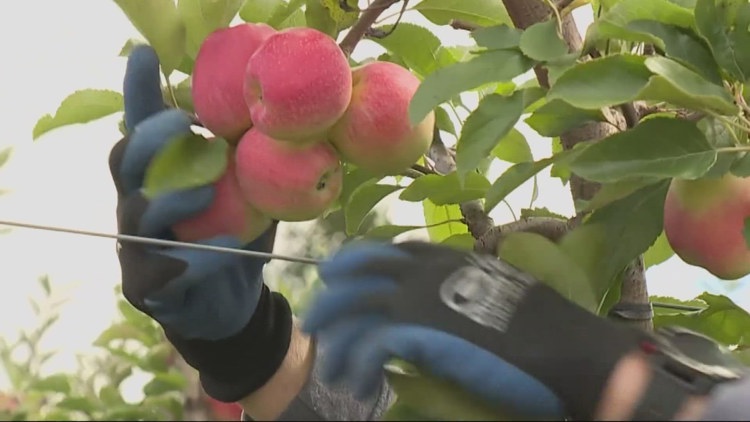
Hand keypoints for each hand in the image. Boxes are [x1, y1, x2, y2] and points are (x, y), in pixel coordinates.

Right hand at [109, 45, 292, 401]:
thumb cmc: (236, 241)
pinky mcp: (149, 288)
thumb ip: (245, 165)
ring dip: (173, 198)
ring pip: (140, 214)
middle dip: (152, 141)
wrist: (234, 307)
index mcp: (159, 182)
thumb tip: (279, 122)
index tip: (146, 56)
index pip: (140, 133)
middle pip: (127, 165)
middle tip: (185, 125)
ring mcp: (139, 249)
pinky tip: (230, 248)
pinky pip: (167, 270)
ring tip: (205, 190)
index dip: (139, 97)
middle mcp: (140, 209)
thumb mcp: (244, 199)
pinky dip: (201, 258)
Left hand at [302, 241, 564, 418]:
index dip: (355, 263)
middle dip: (331, 300)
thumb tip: (446, 300)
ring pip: (355, 313)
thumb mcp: (499, 288)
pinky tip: (359, 382)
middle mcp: (423, 273)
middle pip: (358, 277)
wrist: (565, 346)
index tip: (337, 276)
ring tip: (333, 370)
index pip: (387, 252)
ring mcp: (417, 301)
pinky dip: (358, 365)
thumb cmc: (545, 322)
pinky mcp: (417, 333)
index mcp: (444, 258)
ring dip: (339, 343)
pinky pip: (369, 346)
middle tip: (314, 324)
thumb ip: (463, 287)